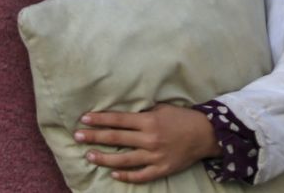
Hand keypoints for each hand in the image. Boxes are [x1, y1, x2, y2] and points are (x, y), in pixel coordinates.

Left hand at [74, 104, 220, 182]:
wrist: (206, 135)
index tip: (84, 119)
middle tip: (77, 136)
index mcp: (149, 121)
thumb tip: (122, 113)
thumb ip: (143, 112)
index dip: (100, 120)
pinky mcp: (162, 169)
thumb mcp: (162, 108)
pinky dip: (126, 175)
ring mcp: (155, 156)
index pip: (118, 120)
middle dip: (94, 137)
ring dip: (104, 158)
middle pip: (116, 139)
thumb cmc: (182, 118)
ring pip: (124, 160)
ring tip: (89, 156)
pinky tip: (114, 173)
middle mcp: (149, 139)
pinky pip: (140, 175)